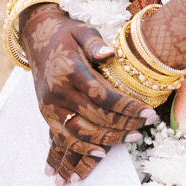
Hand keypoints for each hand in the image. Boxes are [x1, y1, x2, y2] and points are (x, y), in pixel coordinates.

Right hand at [22, 4, 150, 183]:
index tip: (149, 114)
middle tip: (147, 126)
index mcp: (70, 70)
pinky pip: (63, 137)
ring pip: (81, 131)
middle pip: (96, 116)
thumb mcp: (83, 31)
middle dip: (125, 124)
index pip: (103, 95)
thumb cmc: (66, 35)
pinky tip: (102, 153)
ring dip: (108, 139)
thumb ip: (95, 44)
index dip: (128, 107)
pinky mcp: (45, 114)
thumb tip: (109, 54)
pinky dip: (82, 148)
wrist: (36, 37)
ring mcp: (49, 105)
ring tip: (132, 138)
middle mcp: (58, 91)